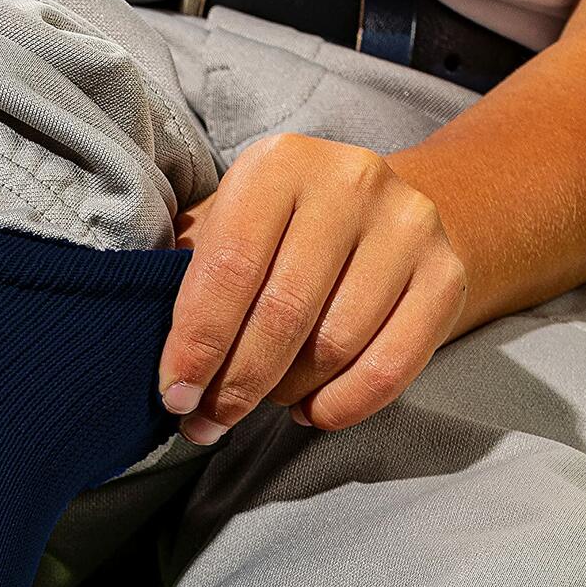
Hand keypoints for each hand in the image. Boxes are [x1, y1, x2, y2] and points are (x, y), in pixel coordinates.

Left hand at [157, 134, 469, 440]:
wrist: (384, 216)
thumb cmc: (278, 237)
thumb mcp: (225, 229)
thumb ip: (185, 275)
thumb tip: (140, 344)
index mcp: (278, 165)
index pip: (227, 269)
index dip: (196, 346)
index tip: (174, 396)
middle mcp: (349, 182)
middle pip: (282, 315)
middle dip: (234, 385)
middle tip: (207, 421)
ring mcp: (407, 226)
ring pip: (334, 347)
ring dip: (286, 393)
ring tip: (263, 402)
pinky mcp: (445, 275)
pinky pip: (390, 367)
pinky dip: (342, 405)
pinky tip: (311, 410)